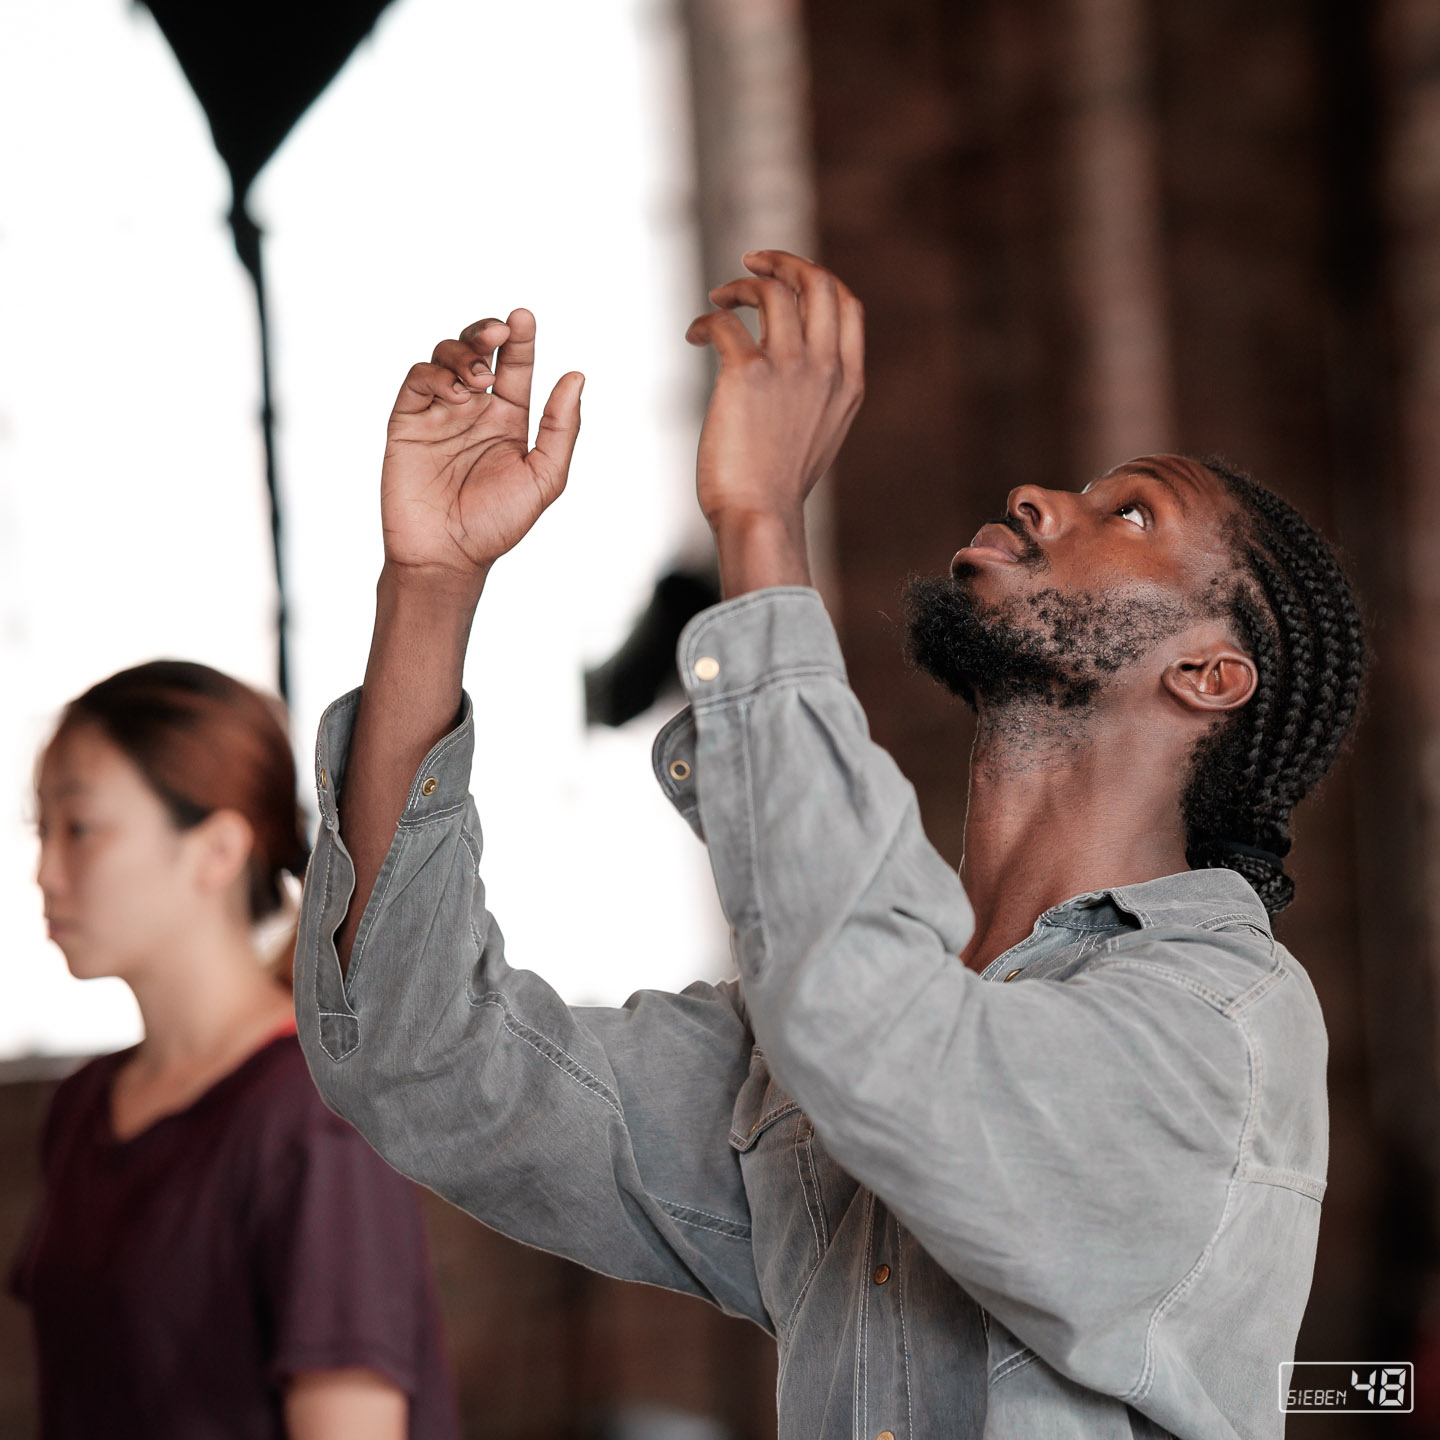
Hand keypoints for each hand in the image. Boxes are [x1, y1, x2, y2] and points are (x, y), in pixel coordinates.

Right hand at [381, 311, 582, 592]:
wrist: (447, 556)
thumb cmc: (497, 524)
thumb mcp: (544, 478)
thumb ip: (560, 429)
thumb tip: (576, 377)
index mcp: (508, 419)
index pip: (514, 365)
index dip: (520, 338)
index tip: (524, 318)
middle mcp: (473, 410)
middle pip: (477, 349)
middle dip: (486, 332)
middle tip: (498, 334)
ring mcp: (439, 413)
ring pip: (445, 356)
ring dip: (463, 354)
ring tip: (477, 381)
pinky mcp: (407, 421)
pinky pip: (418, 380)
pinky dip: (436, 375)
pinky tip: (456, 393)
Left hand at [685, 250, 863, 529]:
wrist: (760, 516)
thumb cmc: (779, 486)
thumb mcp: (819, 435)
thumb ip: (817, 393)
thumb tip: (793, 364)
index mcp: (848, 383)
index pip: (847, 305)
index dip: (817, 279)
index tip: (788, 277)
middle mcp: (825, 368)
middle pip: (817, 282)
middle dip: (783, 261)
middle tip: (751, 262)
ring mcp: (789, 369)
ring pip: (772, 291)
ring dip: (740, 285)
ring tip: (718, 300)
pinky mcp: (747, 375)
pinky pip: (724, 323)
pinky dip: (705, 320)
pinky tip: (694, 336)